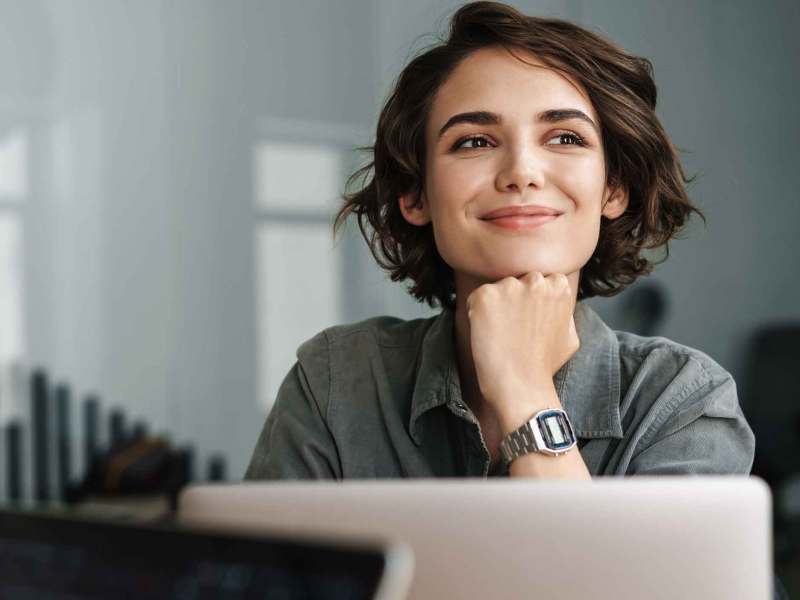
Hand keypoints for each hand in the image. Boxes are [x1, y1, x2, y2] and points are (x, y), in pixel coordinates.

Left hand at [465, 272, 578, 410]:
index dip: (531, 301)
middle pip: (517, 281)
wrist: (521, 386)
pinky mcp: (485, 297)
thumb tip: (558, 301)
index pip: (539, 280)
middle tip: (512, 328)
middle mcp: (535, 281)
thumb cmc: (544, 366)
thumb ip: (564, 311)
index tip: (528, 320)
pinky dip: (476, 314)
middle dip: (513, 299)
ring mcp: (509, 287)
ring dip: (495, 306)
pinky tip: (487, 334)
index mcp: (558, 286)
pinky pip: (475, 298)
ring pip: (497, 289)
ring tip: (501, 334)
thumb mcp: (570, 335)